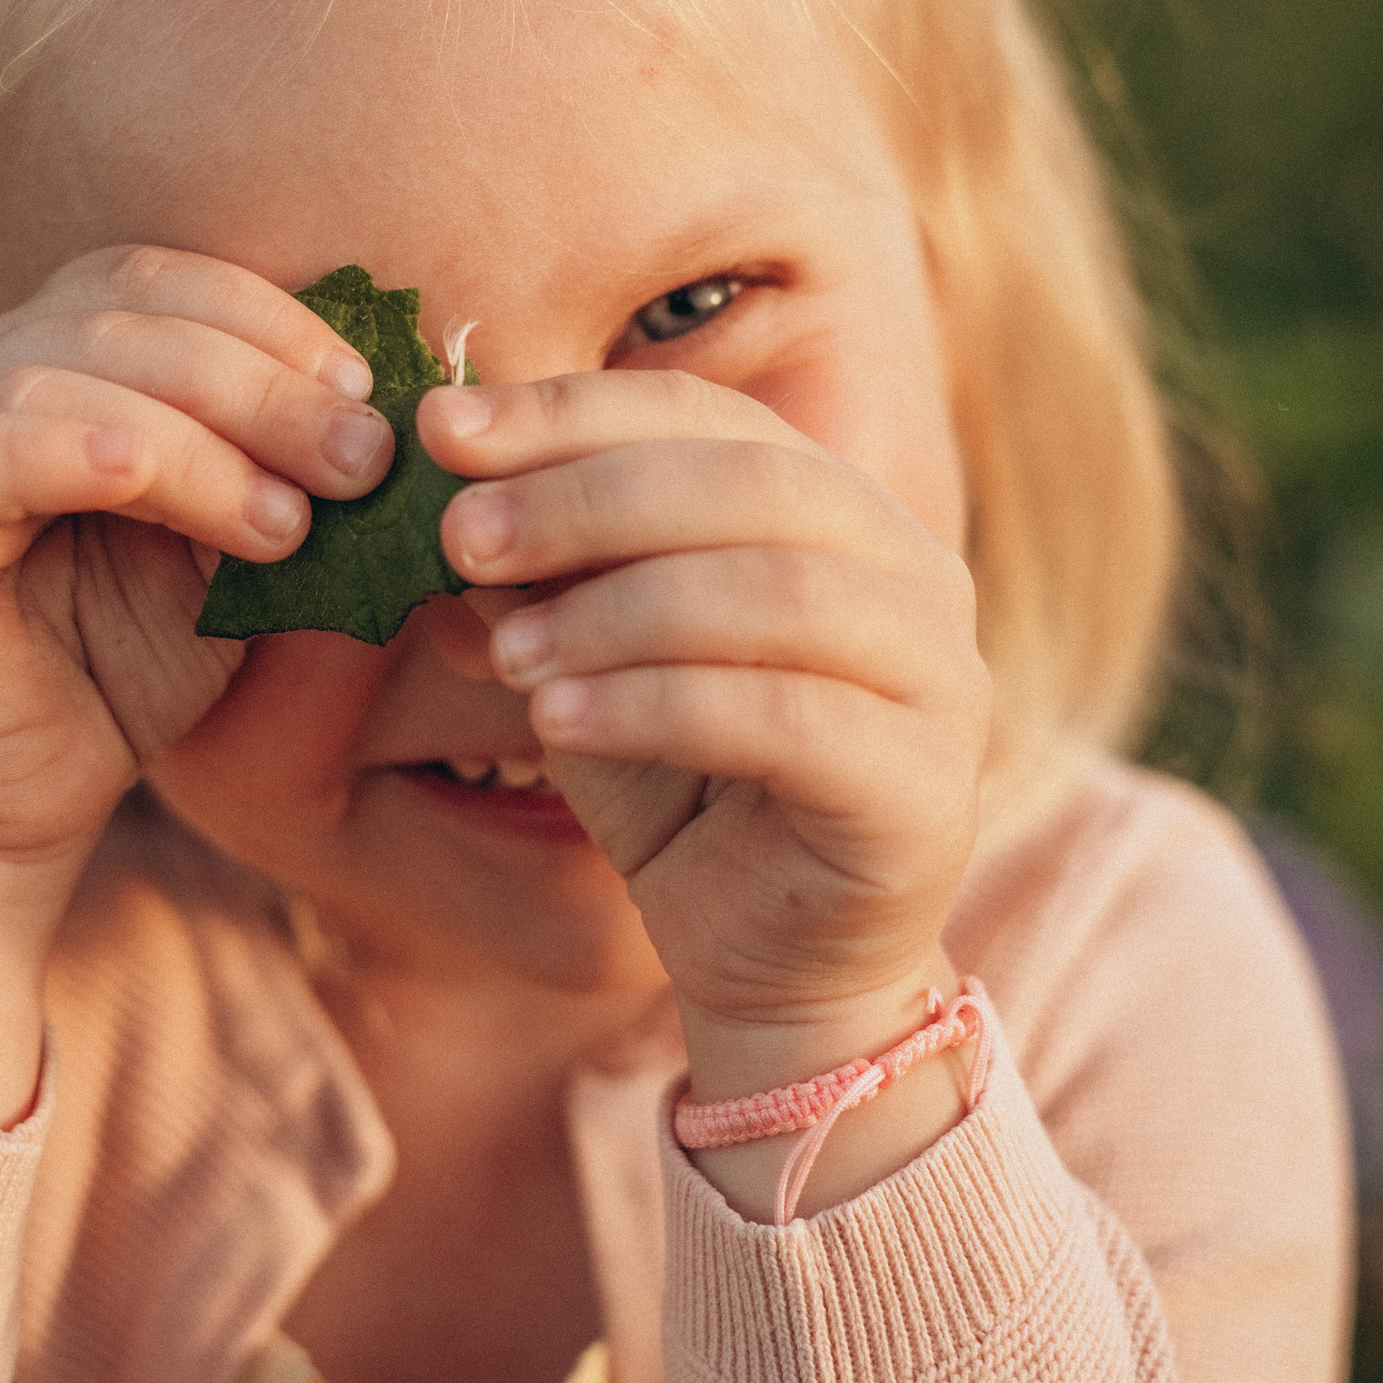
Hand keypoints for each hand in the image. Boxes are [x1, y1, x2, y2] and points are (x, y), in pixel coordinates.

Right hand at [0, 246, 391, 1134]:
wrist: (13, 809)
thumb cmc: (123, 674)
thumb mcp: (230, 562)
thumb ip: (286, 479)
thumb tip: (398, 415)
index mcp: (53, 356)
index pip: (164, 286)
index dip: (273, 322)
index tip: (373, 393)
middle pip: (122, 319)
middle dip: (262, 385)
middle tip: (364, 459)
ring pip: (58, 376)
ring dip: (195, 435)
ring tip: (291, 521)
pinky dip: (63, 448)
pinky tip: (143, 476)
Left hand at [423, 370, 989, 1211]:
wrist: (772, 970)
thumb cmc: (684, 795)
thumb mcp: (590, 668)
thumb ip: (541, 583)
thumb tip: (444, 494)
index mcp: (837, 510)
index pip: (705, 416)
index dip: (571, 412)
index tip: (443, 428)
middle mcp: (913, 572)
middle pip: (750, 483)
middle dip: (587, 499)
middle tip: (462, 536)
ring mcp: (939, 678)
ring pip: (778, 594)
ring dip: (619, 609)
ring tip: (507, 652)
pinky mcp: (924, 789)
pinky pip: (787, 720)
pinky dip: (658, 707)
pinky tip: (556, 725)